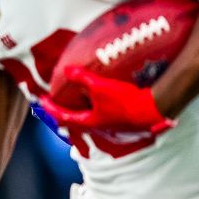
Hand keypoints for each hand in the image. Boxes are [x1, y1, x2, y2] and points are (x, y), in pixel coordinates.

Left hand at [40, 67, 174, 135]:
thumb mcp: (100, 88)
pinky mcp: (124, 122)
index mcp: (90, 122)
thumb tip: (66, 70)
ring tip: (78, 100)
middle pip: (75, 121)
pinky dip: (97, 108)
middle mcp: (99, 128)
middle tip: (56, 104)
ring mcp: (112, 127)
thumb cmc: (127, 102)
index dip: (51, 108)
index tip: (42, 101)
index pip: (63, 117)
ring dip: (81, 111)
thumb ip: (82, 79)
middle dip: (64, 112)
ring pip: (91, 120)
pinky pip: (104, 115)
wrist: (156, 110)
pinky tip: (102, 100)